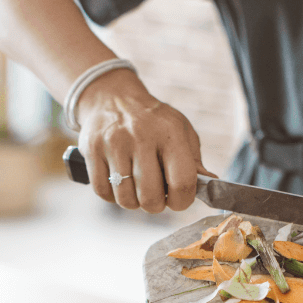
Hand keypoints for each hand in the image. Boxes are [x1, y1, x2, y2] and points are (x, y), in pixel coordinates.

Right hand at [75, 69, 214, 212]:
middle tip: (155, 195)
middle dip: (156, 205)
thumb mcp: (181, 131)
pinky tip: (119, 181)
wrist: (113, 97)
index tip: (178, 199)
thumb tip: (210, 183)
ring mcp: (114, 144)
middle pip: (151, 198)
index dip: (183, 201)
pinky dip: (112, 195)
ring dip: (133, 201)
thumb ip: (194, 161)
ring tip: (136, 185)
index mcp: (170, 133)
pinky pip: (103, 193)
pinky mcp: (92, 150)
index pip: (182, 182)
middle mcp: (141, 137)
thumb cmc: (153, 121)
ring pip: (126, 200)